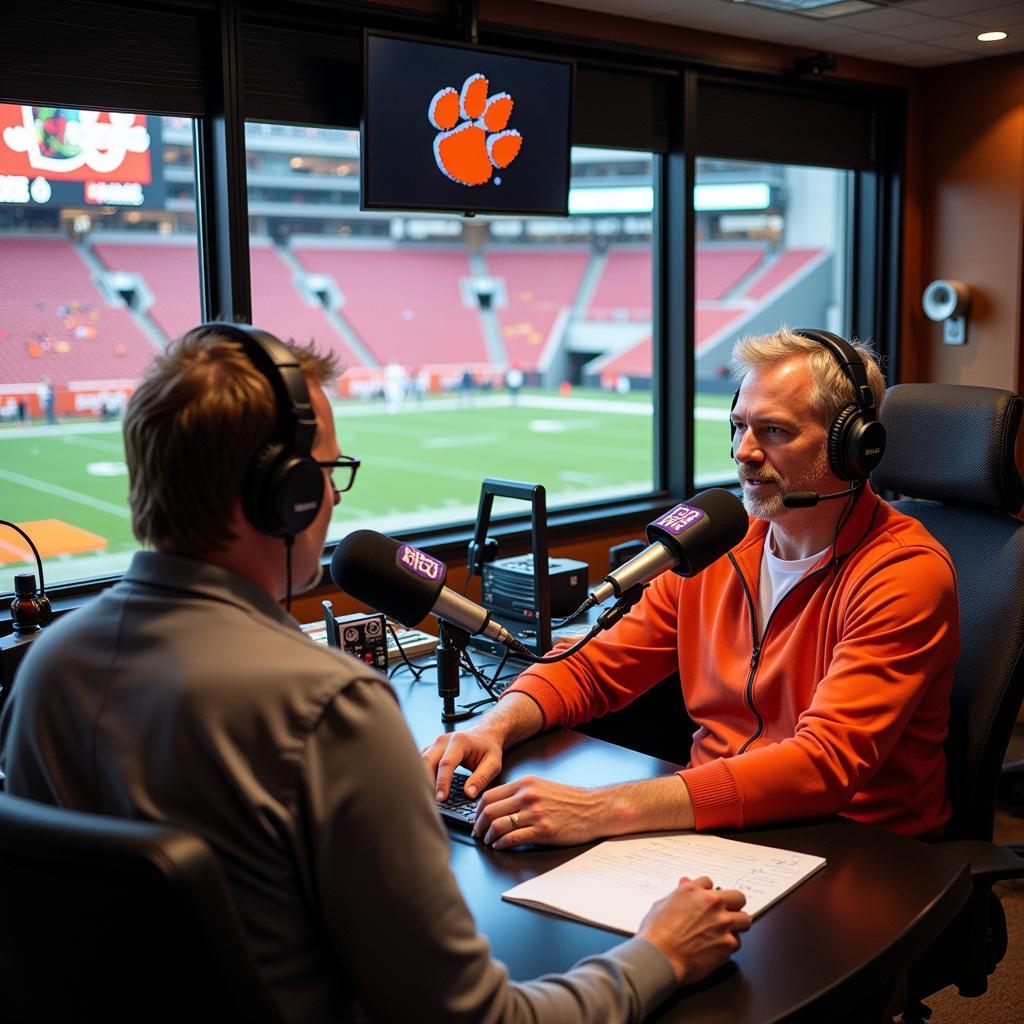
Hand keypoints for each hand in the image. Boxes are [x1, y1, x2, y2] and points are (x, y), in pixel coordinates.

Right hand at [422, 728, 502, 801]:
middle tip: (431, 801)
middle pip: (428, 761)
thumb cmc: (488, 748)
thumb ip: (481, 778)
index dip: (442, 782)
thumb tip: (469, 793)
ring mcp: (435, 744)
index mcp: (459, 741)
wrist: (484, 734)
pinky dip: (422, 776)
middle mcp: (443, 740)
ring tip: (427, 797)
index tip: (441, 798)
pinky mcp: (431, 749)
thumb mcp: (493, 763)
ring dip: (422, 779)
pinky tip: (426, 788)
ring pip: (422, 762)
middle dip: (427, 782)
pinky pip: (422, 763)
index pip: (446, 763)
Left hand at [472, 776, 611, 847]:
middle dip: (479, 825)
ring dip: (488, 836)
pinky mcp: (542, 831)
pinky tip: (500, 846)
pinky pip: (512, 839)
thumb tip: (499, 804)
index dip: (478, 810)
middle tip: (478, 833)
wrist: (595, 809)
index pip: (490, 795)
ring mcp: (535, 813)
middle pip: (489, 810)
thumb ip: (521, 792)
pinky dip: (501, 844)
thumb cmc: (571, 800)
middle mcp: (527, 796)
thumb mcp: (542, 787)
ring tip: (489, 841)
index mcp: (526, 784)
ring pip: (498, 825)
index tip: (477, 819)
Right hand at [638, 876, 750, 984]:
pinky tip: (718, 947)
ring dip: (737, 925)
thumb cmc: (656, 933)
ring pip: (745, 919)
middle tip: (726, 912)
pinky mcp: (727, 944)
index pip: (709, 882)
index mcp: (693, 891)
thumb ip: (678, 894)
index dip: (707, 892)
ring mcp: (722, 924)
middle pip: (737, 897)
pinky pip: (737, 942)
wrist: (660, 957)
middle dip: (732, 904)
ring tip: (727, 930)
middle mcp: (712, 904)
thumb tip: (684, 885)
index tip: (706, 900)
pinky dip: (729, 945)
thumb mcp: (661, 904)